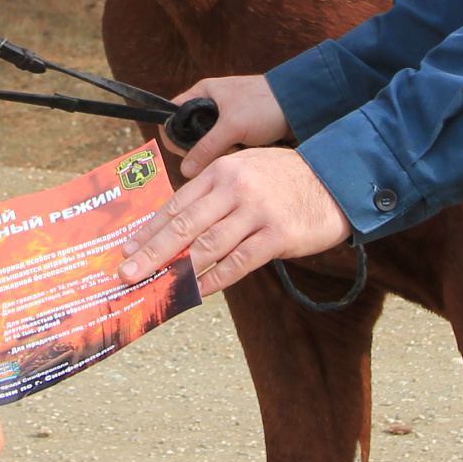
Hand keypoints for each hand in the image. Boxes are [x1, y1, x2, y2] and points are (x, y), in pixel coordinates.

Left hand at [116, 147, 352, 296]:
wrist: (335, 179)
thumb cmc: (285, 178)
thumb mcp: (246, 170)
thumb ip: (214, 192)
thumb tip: (178, 225)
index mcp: (222, 171)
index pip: (176, 204)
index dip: (149, 230)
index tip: (126, 250)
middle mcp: (235, 188)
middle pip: (184, 226)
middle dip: (151, 252)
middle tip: (127, 273)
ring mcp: (256, 212)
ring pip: (208, 246)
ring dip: (178, 270)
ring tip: (158, 286)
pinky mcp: (277, 235)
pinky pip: (238, 262)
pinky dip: (215, 279)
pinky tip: (198, 291)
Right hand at [163, 75, 293, 176]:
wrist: (300, 106)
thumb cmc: (265, 104)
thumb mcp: (233, 126)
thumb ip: (207, 148)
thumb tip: (185, 171)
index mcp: (202, 93)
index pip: (173, 114)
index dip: (172, 134)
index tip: (183, 152)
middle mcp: (210, 105)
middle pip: (190, 134)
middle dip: (200, 150)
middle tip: (214, 155)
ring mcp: (225, 120)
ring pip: (208, 145)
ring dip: (218, 154)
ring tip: (234, 153)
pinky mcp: (239, 132)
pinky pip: (224, 148)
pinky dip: (231, 154)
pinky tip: (243, 154)